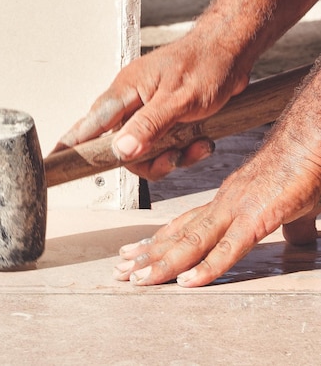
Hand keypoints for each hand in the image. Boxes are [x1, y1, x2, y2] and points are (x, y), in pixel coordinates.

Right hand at [55, 33, 249, 178]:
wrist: (233, 50)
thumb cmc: (207, 65)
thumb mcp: (179, 100)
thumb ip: (149, 126)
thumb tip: (120, 151)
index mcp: (126, 90)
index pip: (90, 122)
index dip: (71, 143)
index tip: (52, 161)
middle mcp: (133, 100)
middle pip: (121, 146)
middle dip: (148, 159)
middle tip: (172, 158)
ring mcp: (149, 109)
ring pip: (145, 149)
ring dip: (171, 155)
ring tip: (197, 146)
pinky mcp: (165, 116)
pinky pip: (164, 145)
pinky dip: (183, 149)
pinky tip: (202, 141)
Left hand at [113, 101, 320, 286]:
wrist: (309, 142)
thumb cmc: (300, 167)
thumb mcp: (289, 203)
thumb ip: (286, 223)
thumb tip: (296, 239)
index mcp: (227, 199)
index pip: (185, 224)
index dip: (159, 241)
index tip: (137, 253)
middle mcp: (223, 203)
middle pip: (179, 234)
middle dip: (148, 255)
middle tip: (123, 272)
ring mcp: (237, 210)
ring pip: (192, 242)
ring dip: (164, 263)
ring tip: (139, 279)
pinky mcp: (257, 218)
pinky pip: (228, 248)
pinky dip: (206, 268)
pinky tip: (188, 282)